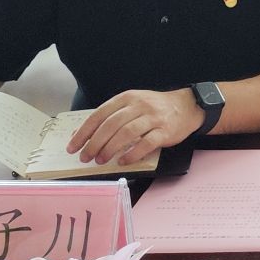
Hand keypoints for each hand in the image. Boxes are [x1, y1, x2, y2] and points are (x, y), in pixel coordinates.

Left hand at [68, 88, 202, 165]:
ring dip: (110, 149)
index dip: (84, 132)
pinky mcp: (165, 130)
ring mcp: (153, 117)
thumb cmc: (154, 109)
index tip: (73, 147)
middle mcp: (139, 105)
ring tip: (101, 161)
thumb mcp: (131, 106)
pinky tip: (123, 161)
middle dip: (95, 143)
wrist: (187, 106)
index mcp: (127, 98)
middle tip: (86, 157)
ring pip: (127, 133)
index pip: (99, 114)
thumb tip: (82, 134)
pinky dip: (132, 154)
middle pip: (111, 125)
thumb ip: (109, 117)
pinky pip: (146, 143)